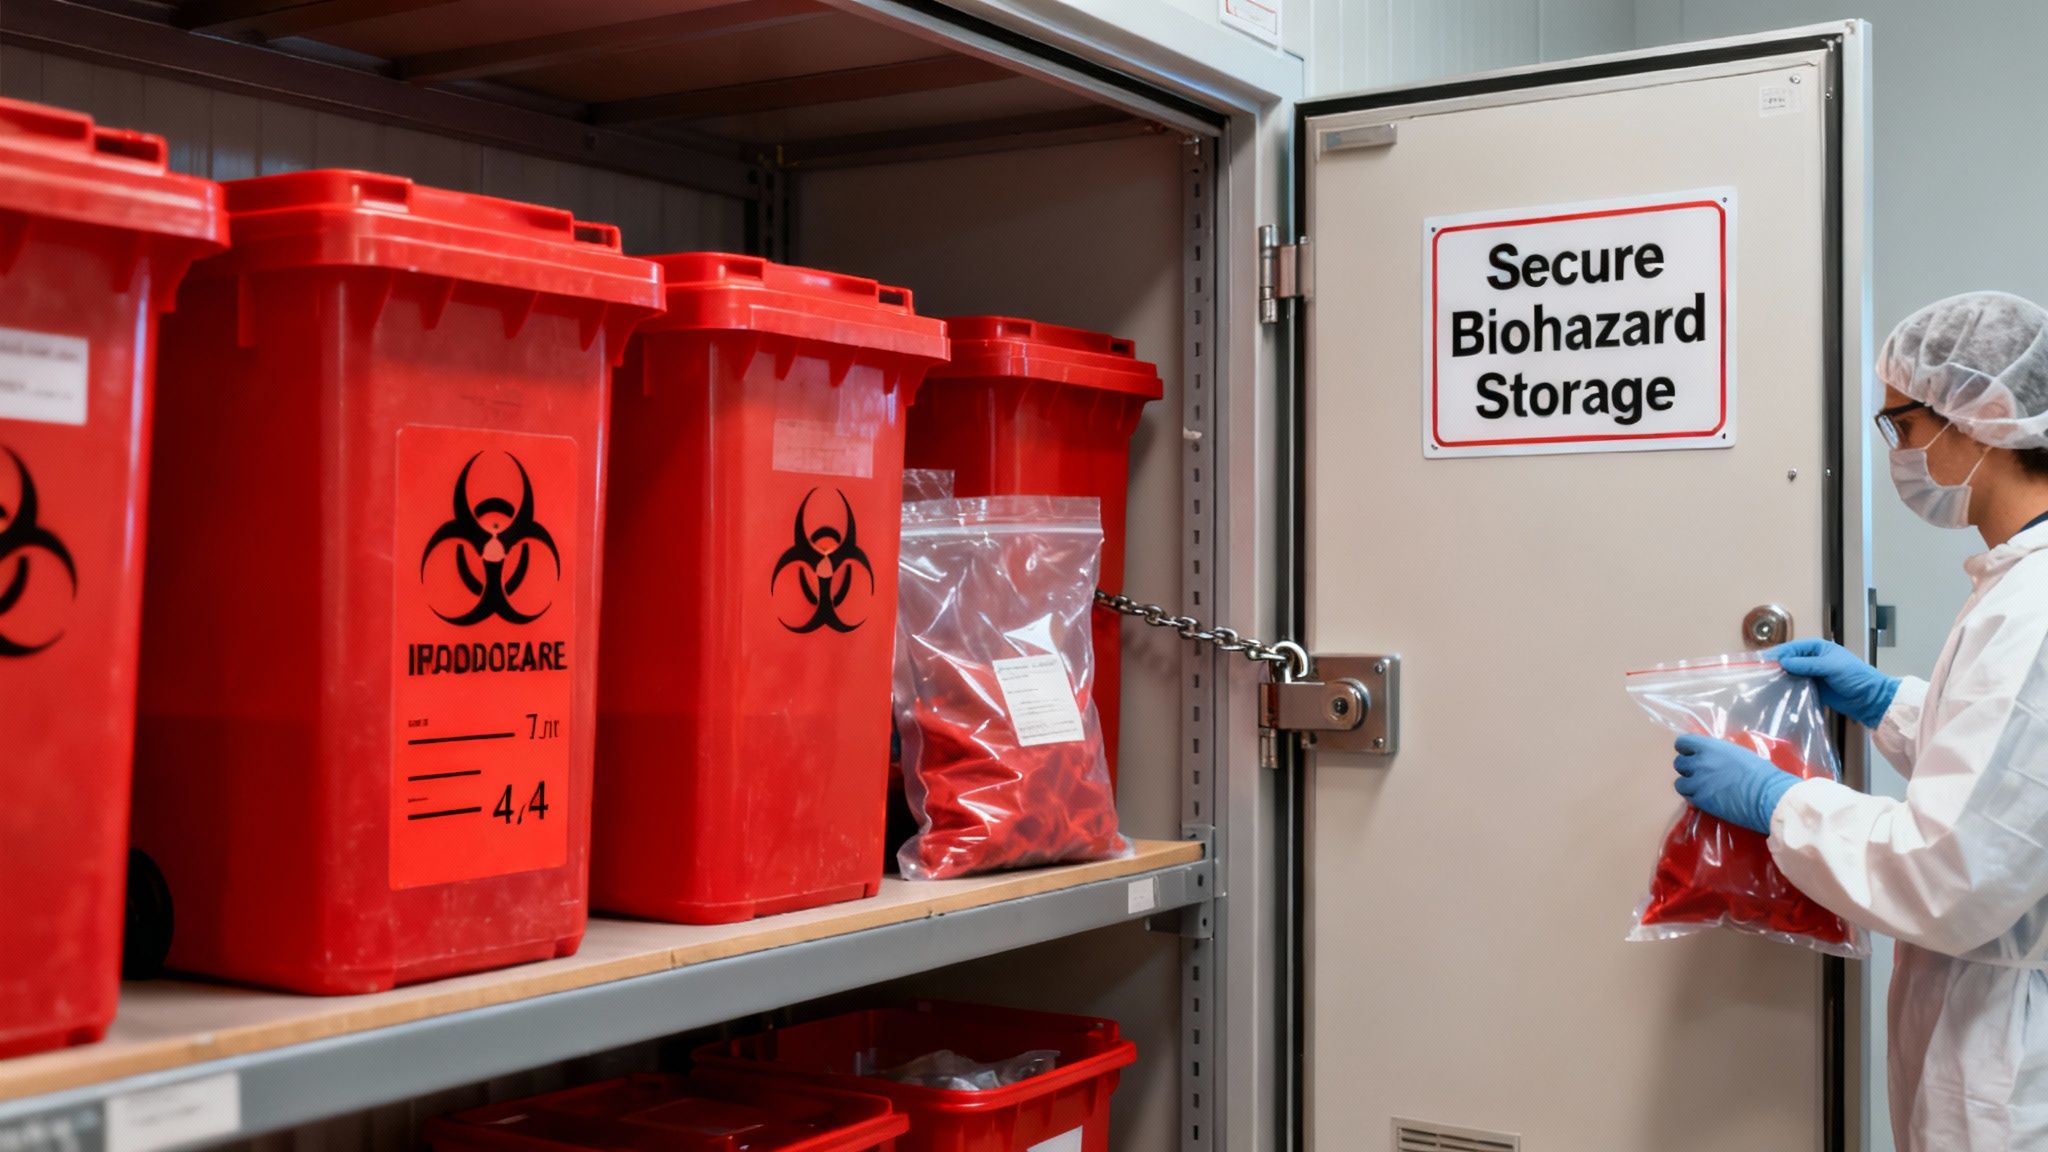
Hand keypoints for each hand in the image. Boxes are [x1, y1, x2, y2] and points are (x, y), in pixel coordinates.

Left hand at [1672, 734, 1798, 834]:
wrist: (1767, 795)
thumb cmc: (1761, 772)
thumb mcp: (1739, 753)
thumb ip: (1720, 753)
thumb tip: (1714, 756)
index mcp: (1710, 747)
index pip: (1683, 743)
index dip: (1687, 749)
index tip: (1693, 754)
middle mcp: (1699, 763)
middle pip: (1679, 763)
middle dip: (1688, 768)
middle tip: (1700, 773)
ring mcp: (1698, 783)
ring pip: (1680, 782)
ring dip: (1689, 784)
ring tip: (1702, 788)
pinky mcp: (1701, 801)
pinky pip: (1688, 797)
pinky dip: (1695, 797)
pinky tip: (1706, 798)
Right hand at [1766, 638, 1899, 728]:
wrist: (1868, 698)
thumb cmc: (1854, 675)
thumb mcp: (1830, 666)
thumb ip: (1806, 664)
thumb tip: (1783, 663)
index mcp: (1817, 648)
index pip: (1793, 648)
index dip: (1778, 653)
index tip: (1764, 661)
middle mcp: (1812, 660)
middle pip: (1789, 660)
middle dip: (1777, 666)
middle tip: (1760, 673)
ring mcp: (1811, 674)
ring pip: (1791, 674)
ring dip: (1780, 678)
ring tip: (1765, 684)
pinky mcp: (1812, 688)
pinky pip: (1796, 686)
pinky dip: (1787, 689)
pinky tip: (1778, 692)